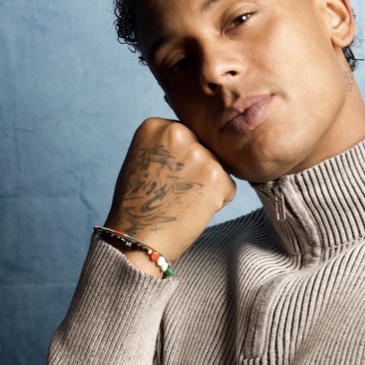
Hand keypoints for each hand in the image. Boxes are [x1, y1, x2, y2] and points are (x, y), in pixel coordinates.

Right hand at [104, 118, 235, 271]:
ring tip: (182, 200)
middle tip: (173, 190)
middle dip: (195, 168)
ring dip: (206, 184)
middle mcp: (179, 132)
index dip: (177, 159)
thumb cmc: (138, 203)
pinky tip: (193, 208)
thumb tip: (198, 139)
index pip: (185, 135)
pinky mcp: (218, 177)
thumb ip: (166, 144)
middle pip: (203, 147)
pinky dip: (216, 199)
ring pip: (216, 165)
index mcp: (156, 125)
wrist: (138, 238)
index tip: (160, 175)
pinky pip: (227, 185)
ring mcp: (200, 154)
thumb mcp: (142, 158)